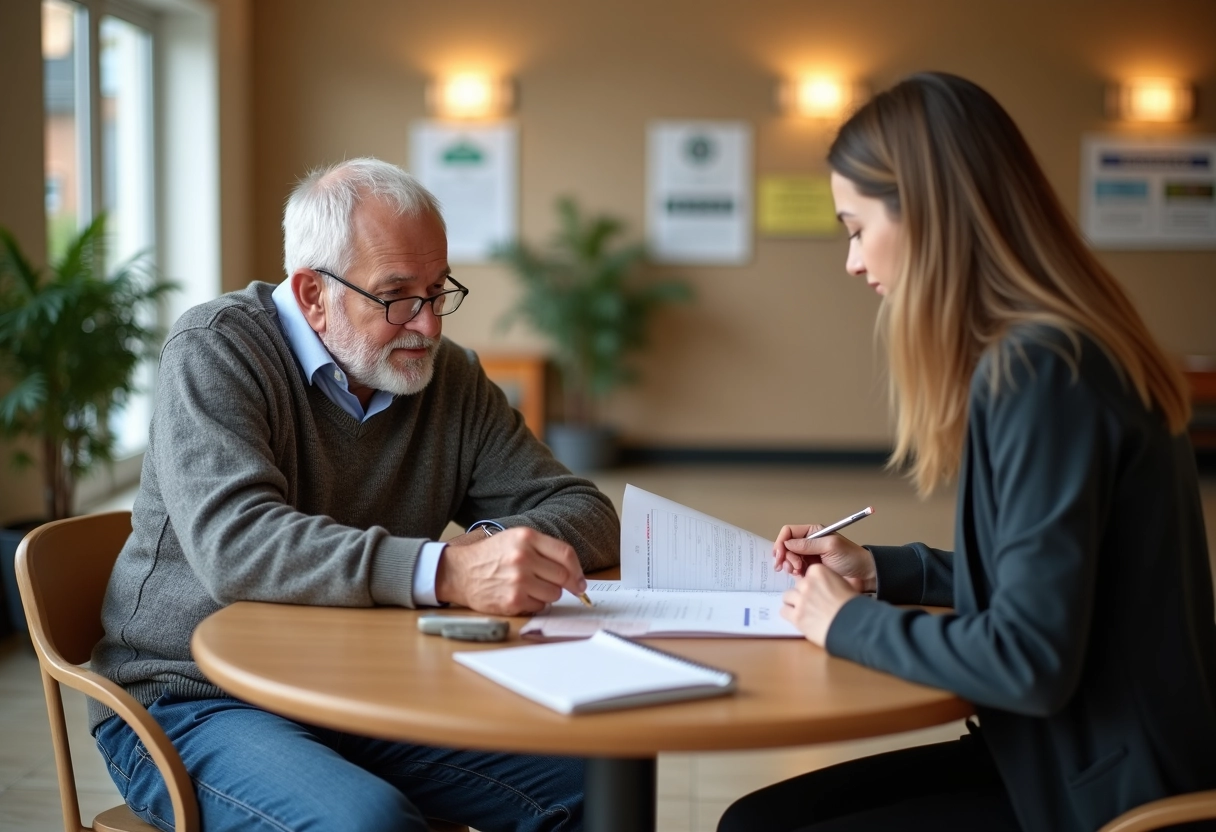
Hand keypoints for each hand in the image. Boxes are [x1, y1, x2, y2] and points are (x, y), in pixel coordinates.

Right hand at [434, 527, 587, 614]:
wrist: (460, 572)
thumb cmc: (491, 556)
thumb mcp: (516, 539)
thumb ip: (543, 549)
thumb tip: (574, 573)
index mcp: (526, 538)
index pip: (566, 554)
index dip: (578, 570)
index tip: (580, 580)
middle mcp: (523, 557)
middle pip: (563, 576)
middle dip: (566, 584)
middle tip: (564, 587)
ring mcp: (518, 580)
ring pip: (554, 593)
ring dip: (549, 594)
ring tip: (533, 587)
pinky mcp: (513, 600)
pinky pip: (540, 606)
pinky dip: (535, 603)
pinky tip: (522, 595)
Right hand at [772, 524, 876, 592]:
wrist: (864, 575)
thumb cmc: (851, 557)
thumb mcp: (830, 546)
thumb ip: (808, 544)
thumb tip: (787, 544)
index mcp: (813, 532)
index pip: (788, 532)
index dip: (781, 542)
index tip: (779, 555)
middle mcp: (808, 543)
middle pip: (786, 547)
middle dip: (786, 557)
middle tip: (794, 567)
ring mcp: (808, 557)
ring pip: (788, 559)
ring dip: (789, 565)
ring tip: (798, 572)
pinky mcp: (810, 570)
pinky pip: (794, 570)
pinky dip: (794, 573)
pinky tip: (801, 576)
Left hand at [781, 564, 858, 645]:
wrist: (853, 626)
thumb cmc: (854, 606)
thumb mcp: (849, 586)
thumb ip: (838, 581)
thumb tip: (849, 580)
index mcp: (819, 572)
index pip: (807, 574)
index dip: (812, 584)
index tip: (818, 591)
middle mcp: (807, 583)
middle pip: (797, 586)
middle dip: (803, 594)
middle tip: (813, 604)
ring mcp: (800, 600)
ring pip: (787, 597)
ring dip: (794, 603)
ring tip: (804, 611)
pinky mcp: (796, 616)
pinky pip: (784, 611)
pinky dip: (790, 615)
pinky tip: (799, 619)